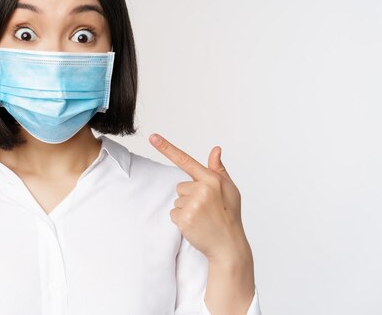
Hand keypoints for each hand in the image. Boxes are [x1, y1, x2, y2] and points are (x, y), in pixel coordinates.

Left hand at [149, 133, 248, 261]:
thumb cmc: (229, 215)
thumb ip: (218, 169)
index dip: (167, 148)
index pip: (185, 160)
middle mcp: (202, 189)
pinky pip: (173, 213)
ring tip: (202, 217)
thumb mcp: (229, 189)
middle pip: (180, 186)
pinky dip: (182, 220)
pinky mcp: (184, 218)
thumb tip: (215, 149)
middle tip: (206, 208)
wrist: (228, 245)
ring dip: (186, 208)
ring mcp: (193, 204)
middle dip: (190, 196)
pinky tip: (196, 225)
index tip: (152, 137)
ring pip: (177, 200)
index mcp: (212, 179)